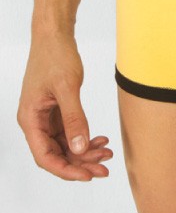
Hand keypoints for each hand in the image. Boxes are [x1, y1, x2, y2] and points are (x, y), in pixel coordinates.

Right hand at [17, 31, 112, 180]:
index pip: (45, 156)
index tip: (88, 176)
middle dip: (81, 162)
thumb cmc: (56, 56)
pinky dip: (85, 136)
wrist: (55, 36)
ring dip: (85, 151)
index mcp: (30, 119)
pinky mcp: (57, 109)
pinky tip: (101, 138)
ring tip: (107, 152)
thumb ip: (74, 118)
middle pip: (57, 153)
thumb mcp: (67, 88)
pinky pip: (70, 131)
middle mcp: (36, 121)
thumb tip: (78, 148)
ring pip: (65, 144)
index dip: (67, 170)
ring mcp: (46, 116)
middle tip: (105, 168)